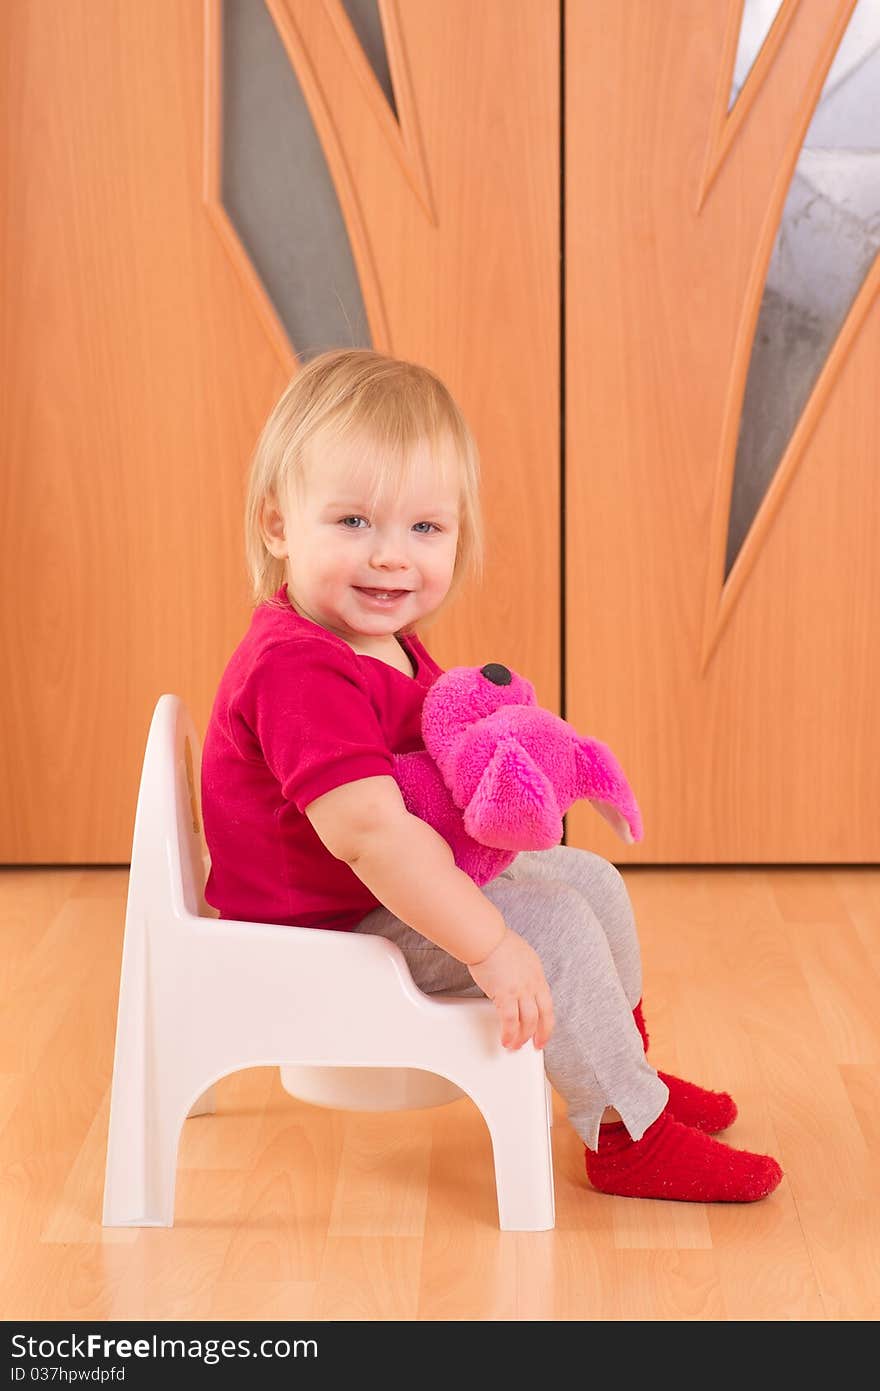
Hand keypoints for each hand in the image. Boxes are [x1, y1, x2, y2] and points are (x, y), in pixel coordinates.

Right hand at [467, 927, 554, 1050]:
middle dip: (541, 1034)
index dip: (547, 1020)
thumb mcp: (520, 956)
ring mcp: (521, 990)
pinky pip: (510, 1021)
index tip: (544, 1030)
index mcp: (537, 974)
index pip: (547, 1003)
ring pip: (529, 1022)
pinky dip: (509, 1033)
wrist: (487, 938)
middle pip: (543, 1015)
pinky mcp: (505, 995)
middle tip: (536, 1045)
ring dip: (522, 1037)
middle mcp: (533, 984)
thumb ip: (522, 972)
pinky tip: (505, 1039)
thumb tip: (516, 982)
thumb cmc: (497, 942)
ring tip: (515, 1045)